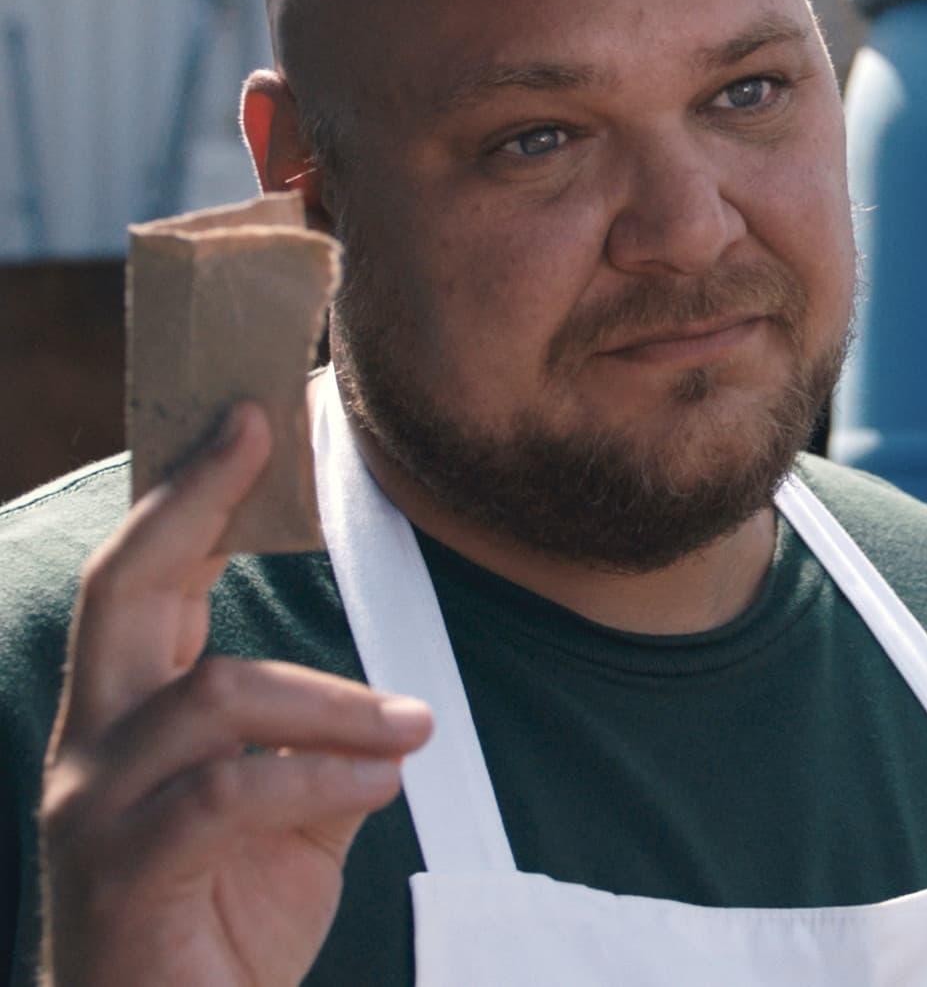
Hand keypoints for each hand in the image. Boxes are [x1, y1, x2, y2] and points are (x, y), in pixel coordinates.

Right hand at [38, 404, 432, 985]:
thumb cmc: (220, 927)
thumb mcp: (292, 823)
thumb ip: (320, 753)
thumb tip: (383, 714)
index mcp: (128, 725)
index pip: (143, 585)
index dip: (186, 496)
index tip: (245, 420)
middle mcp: (92, 753)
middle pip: (125, 593)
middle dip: (190, 503)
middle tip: (257, 433)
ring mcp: (96, 812)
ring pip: (213, 696)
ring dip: (334, 702)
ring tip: (412, 730)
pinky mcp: (129, 874)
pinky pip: (230, 793)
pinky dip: (320, 777)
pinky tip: (379, 781)